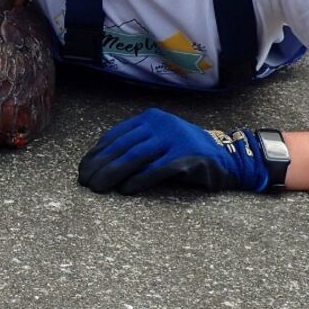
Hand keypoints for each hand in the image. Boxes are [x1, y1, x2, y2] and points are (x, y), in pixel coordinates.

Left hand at [77, 109, 269, 194]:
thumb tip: (99, 165)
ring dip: (113, 174)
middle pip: (122, 146)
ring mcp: (173, 138)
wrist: (225, 156)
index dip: (96, 153)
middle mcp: (159, 124)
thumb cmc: (184, 153)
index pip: (115, 135)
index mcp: (149, 118)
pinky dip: (138, 180)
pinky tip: (126, 190)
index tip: (83, 169)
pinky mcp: (185, 156)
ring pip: (134, 157)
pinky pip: (156, 169)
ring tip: (98, 188)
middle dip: (100, 165)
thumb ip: (134, 147)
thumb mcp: (157, 142)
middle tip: (85, 183)